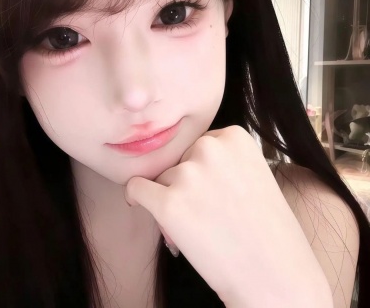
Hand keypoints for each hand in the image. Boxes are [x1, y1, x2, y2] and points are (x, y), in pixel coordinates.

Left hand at [125, 126, 331, 306]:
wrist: (274, 274)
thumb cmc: (267, 228)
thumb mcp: (252, 174)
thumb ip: (223, 160)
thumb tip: (186, 162)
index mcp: (234, 137)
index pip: (200, 145)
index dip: (202, 169)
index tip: (210, 188)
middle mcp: (210, 148)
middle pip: (181, 159)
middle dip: (186, 181)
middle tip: (205, 210)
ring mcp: (188, 175)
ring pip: (163, 177)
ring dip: (172, 196)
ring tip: (197, 224)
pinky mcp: (168, 203)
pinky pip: (137, 188)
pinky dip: (138, 196)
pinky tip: (141, 205)